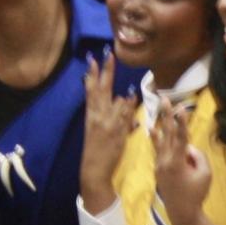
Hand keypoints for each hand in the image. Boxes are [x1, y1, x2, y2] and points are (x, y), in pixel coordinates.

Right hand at [80, 54, 138, 210]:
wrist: (94, 170)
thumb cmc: (98, 152)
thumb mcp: (103, 134)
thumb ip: (120, 123)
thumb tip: (134, 118)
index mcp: (91, 115)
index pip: (91, 91)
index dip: (92, 75)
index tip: (92, 59)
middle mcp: (97, 117)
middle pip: (101, 89)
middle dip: (105, 71)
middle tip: (108, 54)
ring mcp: (107, 124)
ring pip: (116, 101)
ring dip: (120, 96)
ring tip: (114, 81)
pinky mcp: (116, 132)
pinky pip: (124, 115)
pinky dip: (128, 107)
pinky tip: (130, 96)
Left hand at [152, 96, 211, 223]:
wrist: (182, 212)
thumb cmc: (197, 193)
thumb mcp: (205, 174)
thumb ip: (198, 156)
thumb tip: (188, 147)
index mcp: (177, 162)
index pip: (181, 137)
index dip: (182, 122)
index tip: (181, 108)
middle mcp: (165, 160)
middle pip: (167, 134)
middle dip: (167, 116)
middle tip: (165, 99)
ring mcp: (159, 164)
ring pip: (160, 140)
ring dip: (160, 123)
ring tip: (156, 110)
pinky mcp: (158, 168)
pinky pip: (159, 149)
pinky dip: (157, 138)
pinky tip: (153, 129)